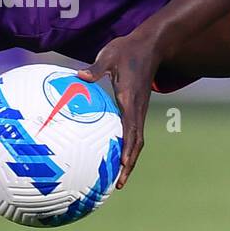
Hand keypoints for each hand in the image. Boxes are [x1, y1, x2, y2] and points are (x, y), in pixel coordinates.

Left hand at [76, 31, 161, 189]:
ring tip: (118, 179)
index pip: (131, 130)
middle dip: (129, 165)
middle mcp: (137, 109)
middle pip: (136, 143)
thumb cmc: (128, 49)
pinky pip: (134, 132)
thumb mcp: (110, 56)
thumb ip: (95, 69)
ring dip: (129, 160)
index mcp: (130, 99)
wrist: (151, 45)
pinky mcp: (137, 107)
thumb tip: (78, 77)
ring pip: (137, 140)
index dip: (127, 149)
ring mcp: (139, 109)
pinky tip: (114, 156)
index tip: (122, 166)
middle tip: (118, 185)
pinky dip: (127, 147)